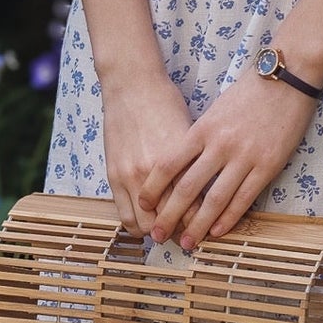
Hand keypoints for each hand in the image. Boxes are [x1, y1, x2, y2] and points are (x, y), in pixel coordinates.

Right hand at [99, 70, 198, 236]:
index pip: (196, 208)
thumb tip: (209, 194)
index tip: (207, 230)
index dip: (203, 223)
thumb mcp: (191, 134)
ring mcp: (131, 176)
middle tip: (187, 238)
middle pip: (171, 221)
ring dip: (155, 232)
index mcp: (182, 162)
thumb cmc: (167, 105)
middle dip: (180, 234)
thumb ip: (197, 166)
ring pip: (145, 224)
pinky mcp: (113, 175)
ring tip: (165, 232)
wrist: (133, 85)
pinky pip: (124, 214)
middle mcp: (156, 173)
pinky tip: (145, 223)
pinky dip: (136, 225)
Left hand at [136, 67, 320, 249]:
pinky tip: (217, 231)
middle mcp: (219, 145)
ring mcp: (244, 157)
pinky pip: (244, 198)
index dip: (153, 188)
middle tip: (158, 235)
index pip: (168, 165)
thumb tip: (183, 166)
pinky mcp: (268, 166)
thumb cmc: (248, 92)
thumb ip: (199, 137)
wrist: (286, 78)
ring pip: (214, 199)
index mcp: (201, 129)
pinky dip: (228, 218)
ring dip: (198, 225)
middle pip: (186, 188)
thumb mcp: (214, 110)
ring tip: (188, 243)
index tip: (143, 203)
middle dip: (169, 216)